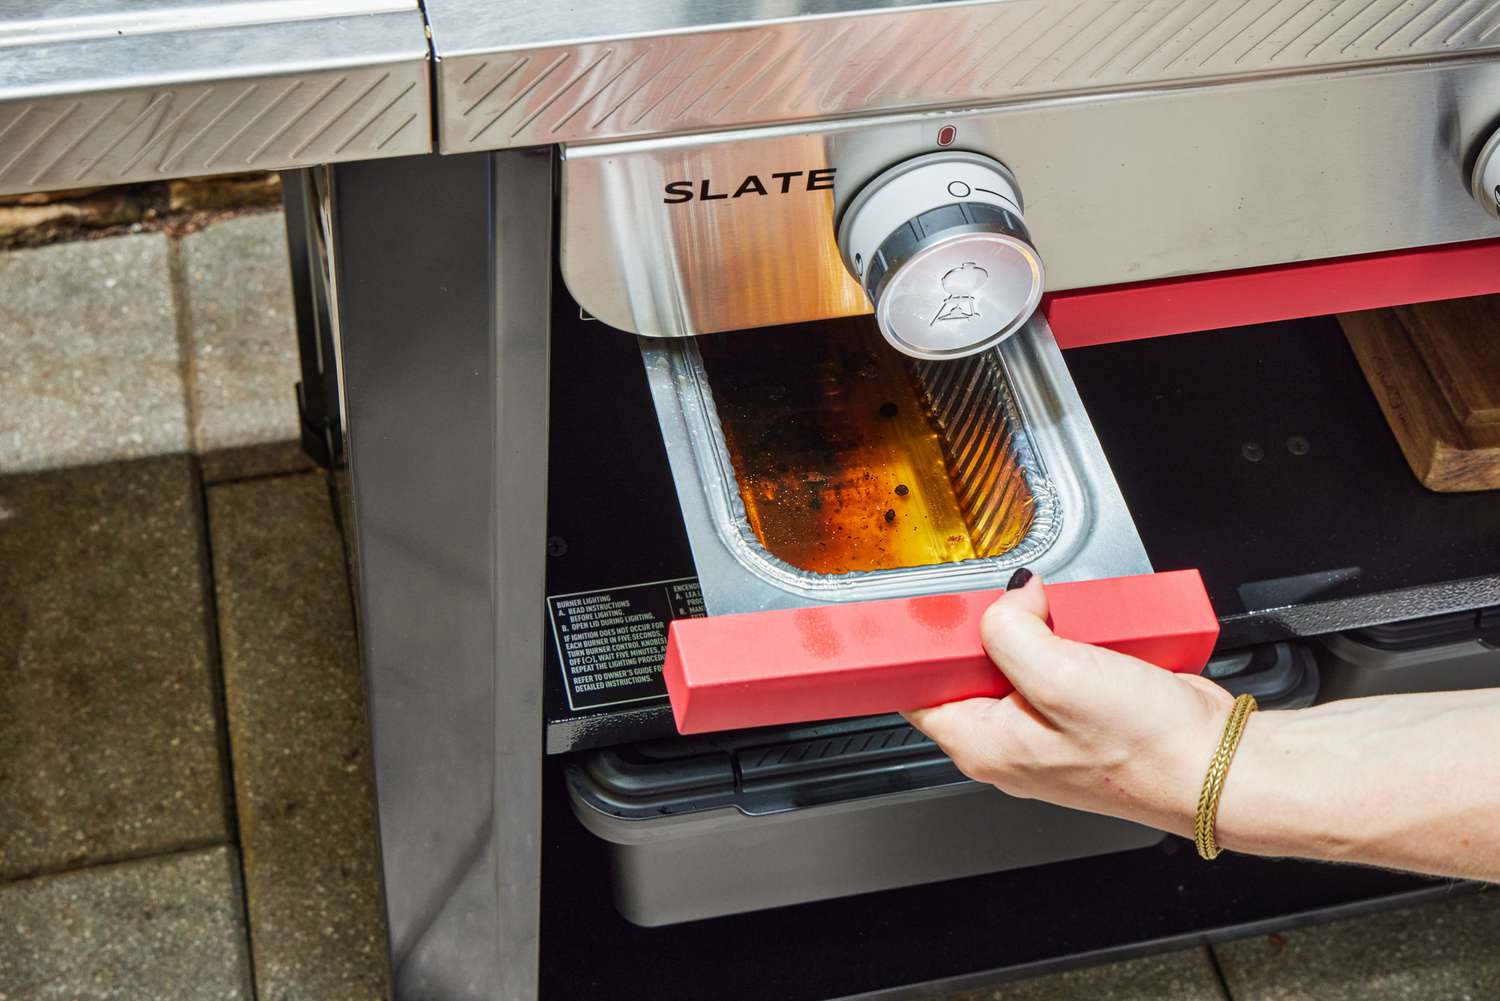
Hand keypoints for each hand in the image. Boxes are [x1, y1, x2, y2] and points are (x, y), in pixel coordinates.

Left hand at [902, 571, 1236, 837]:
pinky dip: (1076, 638)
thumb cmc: (1144, 750)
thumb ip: (1011, 631)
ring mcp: (1047, 726)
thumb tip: (1006, 597)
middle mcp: (1009, 741)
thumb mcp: (1060, 676)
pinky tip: (1094, 634)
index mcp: (983, 744)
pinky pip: (1063, 659)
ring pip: (1021, 656)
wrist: (1217, 765)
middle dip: (992, 627)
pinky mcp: (1083, 709)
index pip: (917, 692)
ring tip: (1065, 622)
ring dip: (1042, 629)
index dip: (918, 649)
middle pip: (969, 666)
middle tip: (1017, 608)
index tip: (930, 613)